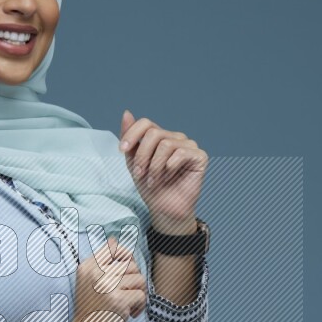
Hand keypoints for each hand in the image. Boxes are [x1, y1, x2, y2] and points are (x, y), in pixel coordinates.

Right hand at [71, 235, 146, 321]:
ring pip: (139, 279)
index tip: (123, 277)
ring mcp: (106, 287)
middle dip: (134, 282)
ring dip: (137, 295)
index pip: (115, 248)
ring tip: (126, 306)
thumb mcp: (90, 282)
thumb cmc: (92, 312)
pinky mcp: (118, 301)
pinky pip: (142, 295)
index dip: (126, 259)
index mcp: (87, 267)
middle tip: (125, 295)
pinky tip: (129, 315)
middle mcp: (95, 274)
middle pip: (131, 265)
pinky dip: (140, 307)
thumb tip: (114, 239)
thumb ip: (103, 263)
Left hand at [119, 110, 208, 231]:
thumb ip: (130, 139)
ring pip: (165, 144)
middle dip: (142, 155)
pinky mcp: (200, 156)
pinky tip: (168, 178)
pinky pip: (181, 153)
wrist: (164, 209)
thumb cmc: (150, 187)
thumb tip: (127, 112)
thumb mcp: (134, 162)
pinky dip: (169, 168)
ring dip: (154, 166)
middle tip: (139, 174)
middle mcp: (175, 138)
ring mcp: (189, 146)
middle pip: (154, 133)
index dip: (132, 134)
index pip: (146, 123)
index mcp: (160, 137)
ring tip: (152, 180)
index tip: (121, 151)